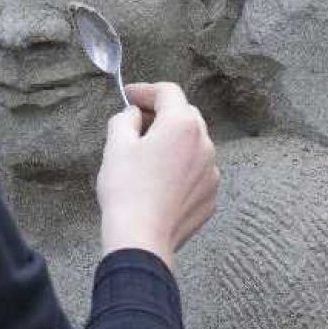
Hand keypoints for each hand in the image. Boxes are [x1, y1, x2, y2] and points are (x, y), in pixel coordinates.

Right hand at [95, 82, 219, 270]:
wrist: (142, 238)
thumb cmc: (126, 189)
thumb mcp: (116, 145)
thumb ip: (125, 119)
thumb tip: (134, 115)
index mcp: (182, 125)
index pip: (168, 92)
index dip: (145, 90)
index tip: (128, 97)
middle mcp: (205, 144)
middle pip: (185, 115)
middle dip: (161, 114)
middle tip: (136, 124)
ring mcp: (212, 172)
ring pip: (193, 145)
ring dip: (174, 143)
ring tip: (148, 157)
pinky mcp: (211, 196)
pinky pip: (197, 172)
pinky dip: (181, 169)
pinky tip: (160, 183)